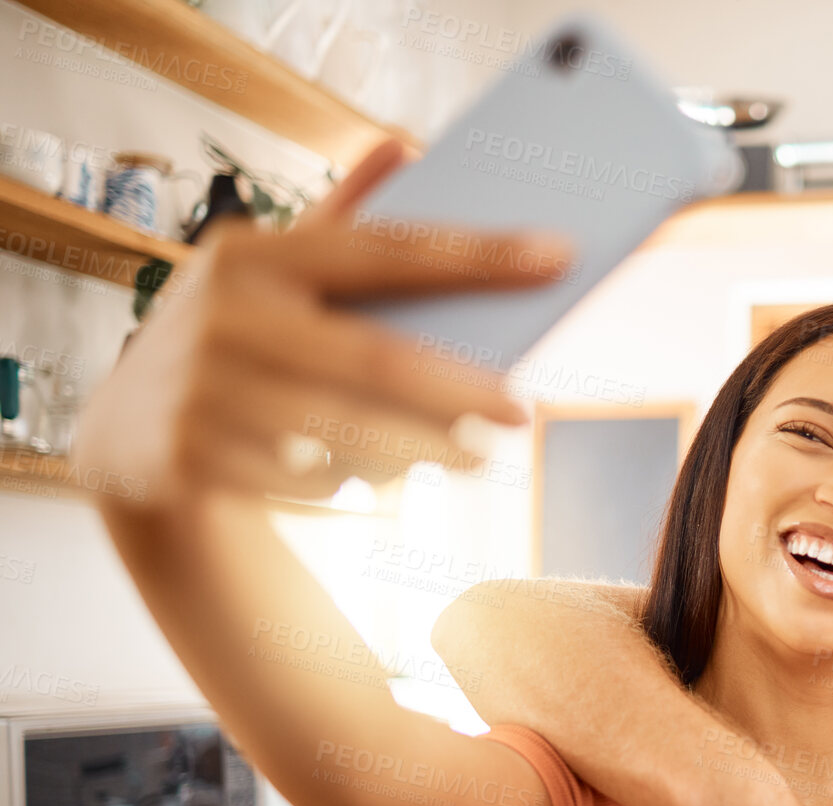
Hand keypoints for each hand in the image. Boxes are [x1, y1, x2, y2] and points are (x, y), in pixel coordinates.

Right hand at [75, 139, 568, 508]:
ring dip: (423, 448)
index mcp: (253, 254)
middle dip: (459, 388)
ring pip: (343, 431)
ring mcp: (203, 389)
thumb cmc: (238, 338)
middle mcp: (224, 316)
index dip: (478, 254)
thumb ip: (341, 220)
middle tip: (522, 411)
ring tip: (481, 455)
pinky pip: (305, 481)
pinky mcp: (192, 457)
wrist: (129, 428)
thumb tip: (404, 145)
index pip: (386, 250)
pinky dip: (358, 486)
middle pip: (372, 358)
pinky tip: (397, 484)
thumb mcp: (273, 273)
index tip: (557, 256)